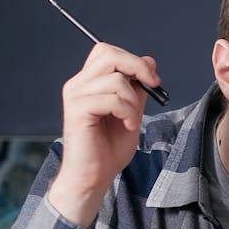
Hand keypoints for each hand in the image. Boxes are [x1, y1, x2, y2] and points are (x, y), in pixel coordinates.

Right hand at [47, 42, 160, 226]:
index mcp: (89, 82)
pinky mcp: (77, 110)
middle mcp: (78, 85)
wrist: (94, 176)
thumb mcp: (132, 111)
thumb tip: (149, 61)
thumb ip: (137, 88)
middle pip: (109, 54)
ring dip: (134, 101)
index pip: (106, 51)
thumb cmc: (109, 148)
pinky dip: (128, 112)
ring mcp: (75, 96)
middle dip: (137, 67)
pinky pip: (112, 99)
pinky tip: (127, 125)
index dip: (133, 59)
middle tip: (153, 86)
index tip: (152, 79)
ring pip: (116, 79)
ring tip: (132, 119)